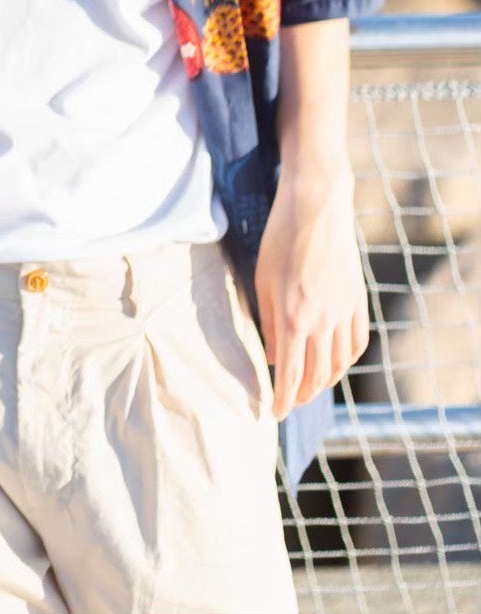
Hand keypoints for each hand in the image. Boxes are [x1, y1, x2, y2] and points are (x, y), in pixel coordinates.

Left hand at [254, 159, 369, 421]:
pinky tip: (338, 364)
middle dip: (302, 396)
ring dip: (325, 383)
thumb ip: (266, 320)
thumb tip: (273, 357)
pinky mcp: (358, 299)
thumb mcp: (262, 278)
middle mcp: (322, 320)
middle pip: (316, 375)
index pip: (290, 374)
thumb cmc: (280, 237)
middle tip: (290, 406)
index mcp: (293, 317)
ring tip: (311, 390)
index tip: (274, 415)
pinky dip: (348, 360)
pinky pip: (357, 342)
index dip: (282, 400)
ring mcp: (344, 311)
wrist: (317, 206)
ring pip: (339, 363)